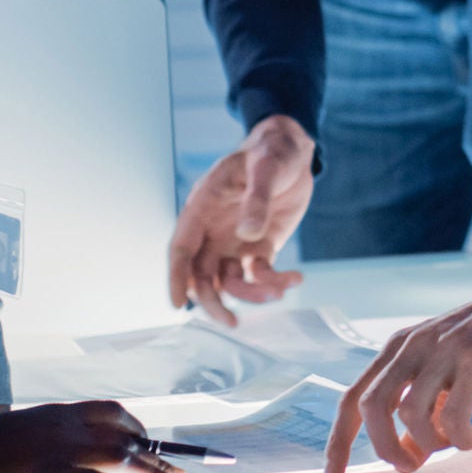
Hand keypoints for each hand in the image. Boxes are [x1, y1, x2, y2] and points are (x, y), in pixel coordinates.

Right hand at [0, 401, 183, 472]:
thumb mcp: (22, 432)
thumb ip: (50, 437)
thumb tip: (74, 454)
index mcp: (58, 413)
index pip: (110, 410)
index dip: (138, 425)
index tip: (152, 441)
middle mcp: (64, 424)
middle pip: (124, 435)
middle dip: (157, 453)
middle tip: (181, 471)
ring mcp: (55, 447)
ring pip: (116, 454)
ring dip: (152, 469)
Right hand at [168, 115, 312, 325]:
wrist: (294, 150)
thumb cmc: (271, 151)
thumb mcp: (266, 167)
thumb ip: (256, 199)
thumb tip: (247, 233)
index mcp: (203, 207)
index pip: (181, 247)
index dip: (176, 277)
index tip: (176, 304)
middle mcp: (214, 230)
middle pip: (201, 274)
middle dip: (212, 301)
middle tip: (231, 322)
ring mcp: (236, 240)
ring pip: (229, 281)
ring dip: (249, 294)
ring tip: (278, 291)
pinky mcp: (260, 246)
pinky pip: (259, 273)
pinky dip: (275, 282)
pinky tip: (295, 278)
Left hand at [324, 218, 471, 472]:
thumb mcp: (445, 367)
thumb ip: (422, 405)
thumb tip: (407, 456)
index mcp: (399, 347)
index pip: (354, 397)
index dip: (339, 441)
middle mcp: (414, 345)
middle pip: (373, 406)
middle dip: (384, 448)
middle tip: (411, 467)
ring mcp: (445, 349)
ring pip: (410, 413)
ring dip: (431, 443)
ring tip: (456, 442)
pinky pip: (454, 414)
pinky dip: (462, 438)